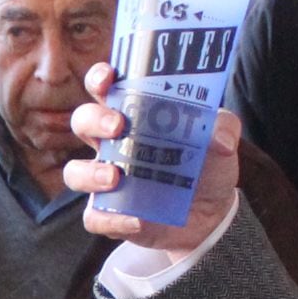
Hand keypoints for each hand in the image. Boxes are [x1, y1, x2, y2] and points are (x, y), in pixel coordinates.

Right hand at [67, 64, 240, 250]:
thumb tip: (220, 139)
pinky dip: (112, 219)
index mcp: (132, 115)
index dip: (99, 79)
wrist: (212, 214)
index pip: (104, 89)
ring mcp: (106, 181)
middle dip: (93, 120)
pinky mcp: (111, 214)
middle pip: (82, 122)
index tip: (108, 78)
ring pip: (75, 172)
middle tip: (118, 127)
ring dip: (89, 173)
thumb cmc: (207, 165)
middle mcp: (112, 145)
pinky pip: (95, 217)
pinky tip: (137, 219)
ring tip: (115, 178)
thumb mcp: (221, 139)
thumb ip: (223, 127)